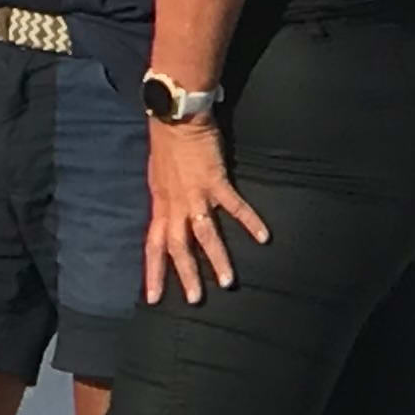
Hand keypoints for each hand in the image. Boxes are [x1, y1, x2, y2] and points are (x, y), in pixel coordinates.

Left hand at [143, 117, 265, 301]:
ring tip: (227, 281)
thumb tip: (169, 217)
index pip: (153, 245)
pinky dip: (249, 221)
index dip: (153, 272)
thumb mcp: (158, 178)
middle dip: (186, 275)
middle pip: (178, 247)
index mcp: (161, 205)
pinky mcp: (215, 180)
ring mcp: (195, 194)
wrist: (175, 115)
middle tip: (196, 300)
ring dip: (216, 258)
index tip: (151, 297)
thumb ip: (165, 201)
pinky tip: (263, 236)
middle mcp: (175, 204)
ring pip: (204, 233)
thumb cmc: (166, 144)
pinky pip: (234, 205)